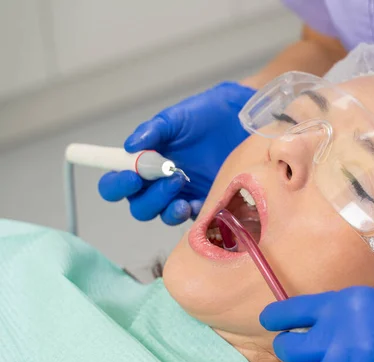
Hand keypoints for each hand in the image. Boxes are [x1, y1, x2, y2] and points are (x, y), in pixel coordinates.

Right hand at [98, 82, 255, 224]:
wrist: (239, 120)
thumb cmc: (204, 115)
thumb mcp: (176, 118)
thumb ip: (153, 130)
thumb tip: (130, 146)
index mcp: (143, 163)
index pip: (117, 182)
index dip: (118, 185)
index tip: (132, 177)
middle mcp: (158, 183)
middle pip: (139, 205)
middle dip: (149, 197)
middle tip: (168, 178)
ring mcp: (181, 195)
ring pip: (162, 214)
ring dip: (166, 206)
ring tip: (181, 185)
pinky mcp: (204, 202)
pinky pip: (191, 218)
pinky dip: (189, 212)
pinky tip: (196, 201)